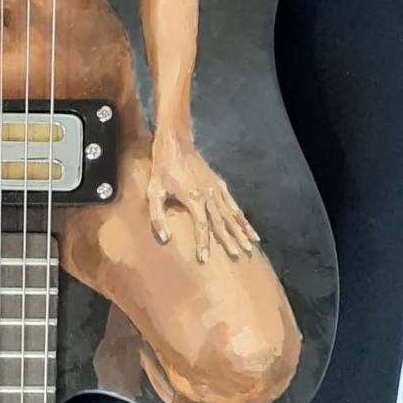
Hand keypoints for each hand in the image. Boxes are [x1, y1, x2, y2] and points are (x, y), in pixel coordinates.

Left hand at [147, 130, 259, 262]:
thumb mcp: (153, 191)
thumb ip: (157, 217)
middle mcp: (208, 195)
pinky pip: (233, 204)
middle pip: (221, 222)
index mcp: (193, 198)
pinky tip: (250, 229)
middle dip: (229, 240)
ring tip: (250, 247)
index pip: (201, 226)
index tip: (204, 259)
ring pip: (231, 214)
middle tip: (237, 256)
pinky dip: (241, 217)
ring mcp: (216, 189)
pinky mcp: (219, 184)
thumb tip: (165, 239)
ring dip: (241, 231)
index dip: (203, 243)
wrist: (176, 143)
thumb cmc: (162, 169)